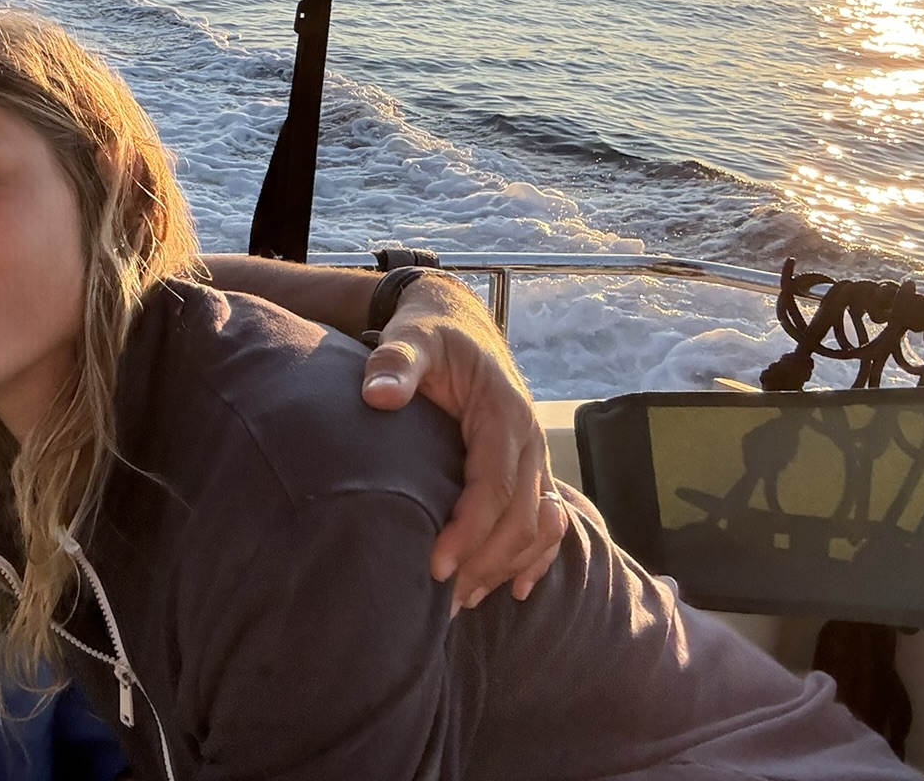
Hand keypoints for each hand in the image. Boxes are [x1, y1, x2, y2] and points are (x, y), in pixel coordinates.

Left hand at [359, 274, 566, 612]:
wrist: (458, 322)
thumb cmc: (431, 333)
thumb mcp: (412, 336)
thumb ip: (397, 362)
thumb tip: (379, 395)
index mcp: (504, 412)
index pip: (496, 484)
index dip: (471, 530)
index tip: (436, 565)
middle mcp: (528, 438)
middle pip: (521, 517)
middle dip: (486, 562)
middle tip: (443, 600)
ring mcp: (533, 455)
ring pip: (536, 525)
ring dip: (506, 566)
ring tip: (465, 602)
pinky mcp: (528, 467)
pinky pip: (545, 520)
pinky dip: (535, 556)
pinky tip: (515, 588)